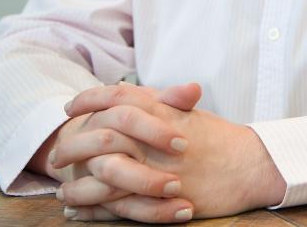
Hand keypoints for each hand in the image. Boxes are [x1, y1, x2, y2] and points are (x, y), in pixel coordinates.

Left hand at [53, 82, 285, 221]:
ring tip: (61, 191)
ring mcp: (154, 167)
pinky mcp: (157, 198)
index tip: (69, 108)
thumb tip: (131, 93)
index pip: (115, 97)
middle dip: (72, 145)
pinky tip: (77, 212)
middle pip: (99, 135)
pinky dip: (91, 210)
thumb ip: (160, 102)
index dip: (88, 100)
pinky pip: (115, 205)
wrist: (249, 165)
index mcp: (161, 110)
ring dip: (76, 184)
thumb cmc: (220, 139)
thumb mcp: (190, 113)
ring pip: (101, 174)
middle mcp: (153, 137)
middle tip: (57, 154)